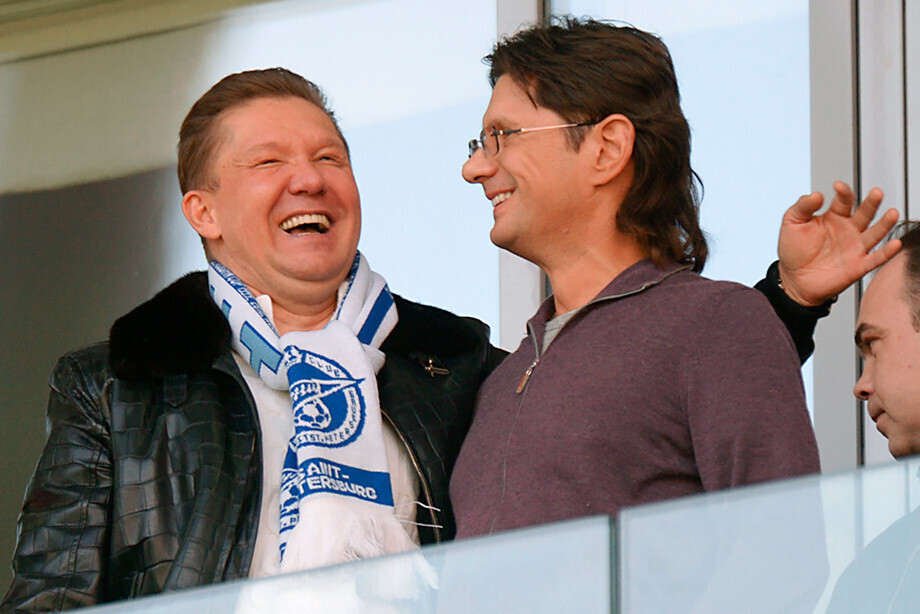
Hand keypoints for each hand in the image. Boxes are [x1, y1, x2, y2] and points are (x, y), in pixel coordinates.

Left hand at [777, 181, 900, 305]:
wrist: (793, 279)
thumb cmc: (793, 250)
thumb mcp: (792, 222)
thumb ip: (802, 206)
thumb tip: (816, 194)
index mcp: (834, 216)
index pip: (844, 200)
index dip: (843, 192)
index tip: (838, 186)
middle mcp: (848, 230)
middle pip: (865, 213)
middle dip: (871, 203)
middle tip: (876, 193)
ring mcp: (855, 247)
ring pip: (875, 233)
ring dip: (885, 223)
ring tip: (892, 213)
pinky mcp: (858, 265)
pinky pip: (876, 258)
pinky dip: (886, 252)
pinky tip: (894, 244)